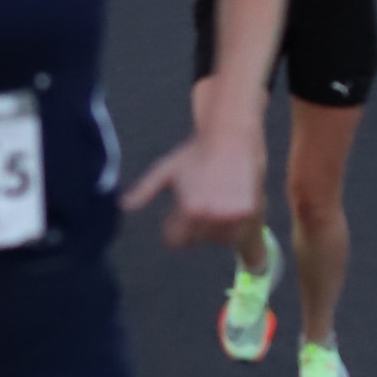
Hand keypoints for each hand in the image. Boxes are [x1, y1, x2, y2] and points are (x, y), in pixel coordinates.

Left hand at [124, 110, 265, 245]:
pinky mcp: (253, 214)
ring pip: (223, 241)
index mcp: (188, 209)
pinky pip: (248, 240)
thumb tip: (124, 205)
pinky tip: (245, 232)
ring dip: (221, 229)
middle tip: (204, 200)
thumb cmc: (196, 151)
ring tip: (221, 203)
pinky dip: (245, 238)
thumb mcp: (165, 170)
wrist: (231, 135)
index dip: (175, 227)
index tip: (178, 214)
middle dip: (198, 226)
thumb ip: (144, 190)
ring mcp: (233, 217)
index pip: (175, 241)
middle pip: (199, 241)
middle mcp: (211, 216)